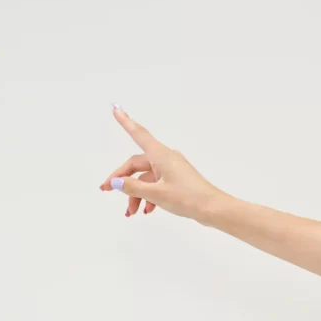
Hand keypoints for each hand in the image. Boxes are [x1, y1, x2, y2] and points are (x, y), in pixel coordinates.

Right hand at [105, 106, 230, 223]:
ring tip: (132, 212)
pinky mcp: (176, 181)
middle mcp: (165, 159)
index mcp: (161, 155)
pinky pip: (156, 185)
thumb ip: (133, 188)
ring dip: (136, 194)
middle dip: (122, 180)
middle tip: (107, 191)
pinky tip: (147, 210)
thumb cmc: (188, 198)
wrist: (213, 209)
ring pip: (145, 178)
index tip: (116, 108)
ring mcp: (171, 169)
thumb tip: (117, 182)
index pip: (139, 134)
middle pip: (136, 165)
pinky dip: (148, 196)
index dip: (126, 122)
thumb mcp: (157, 194)